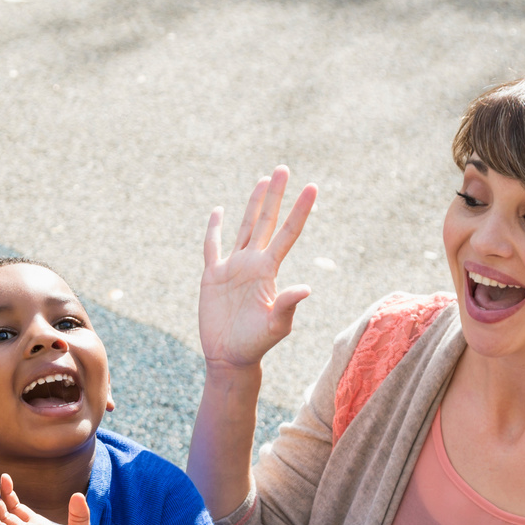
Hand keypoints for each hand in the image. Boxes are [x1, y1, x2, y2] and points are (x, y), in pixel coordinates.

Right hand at [199, 166, 317, 370]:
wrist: (229, 356)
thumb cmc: (256, 344)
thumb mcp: (276, 326)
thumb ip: (288, 304)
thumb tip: (307, 288)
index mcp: (269, 271)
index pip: (288, 233)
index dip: (300, 210)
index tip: (312, 187)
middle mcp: (253, 263)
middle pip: (267, 221)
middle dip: (275, 195)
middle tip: (283, 168)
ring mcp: (233, 267)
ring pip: (244, 227)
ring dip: (254, 204)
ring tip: (263, 181)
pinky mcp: (213, 276)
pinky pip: (212, 247)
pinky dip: (214, 229)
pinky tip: (219, 211)